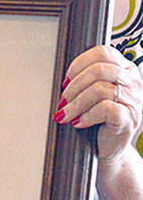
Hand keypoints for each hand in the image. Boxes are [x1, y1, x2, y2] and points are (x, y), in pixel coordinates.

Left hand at [59, 45, 142, 162]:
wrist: (106, 147)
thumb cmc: (96, 118)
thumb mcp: (91, 93)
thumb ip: (84, 78)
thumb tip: (64, 76)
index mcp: (125, 69)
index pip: (103, 53)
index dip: (79, 64)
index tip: (66, 80)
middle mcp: (133, 82)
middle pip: (100, 70)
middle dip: (74, 86)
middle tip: (63, 101)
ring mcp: (134, 101)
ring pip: (100, 89)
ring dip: (76, 103)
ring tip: (67, 114)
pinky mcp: (130, 118)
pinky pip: (106, 109)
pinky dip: (87, 115)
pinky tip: (79, 122)